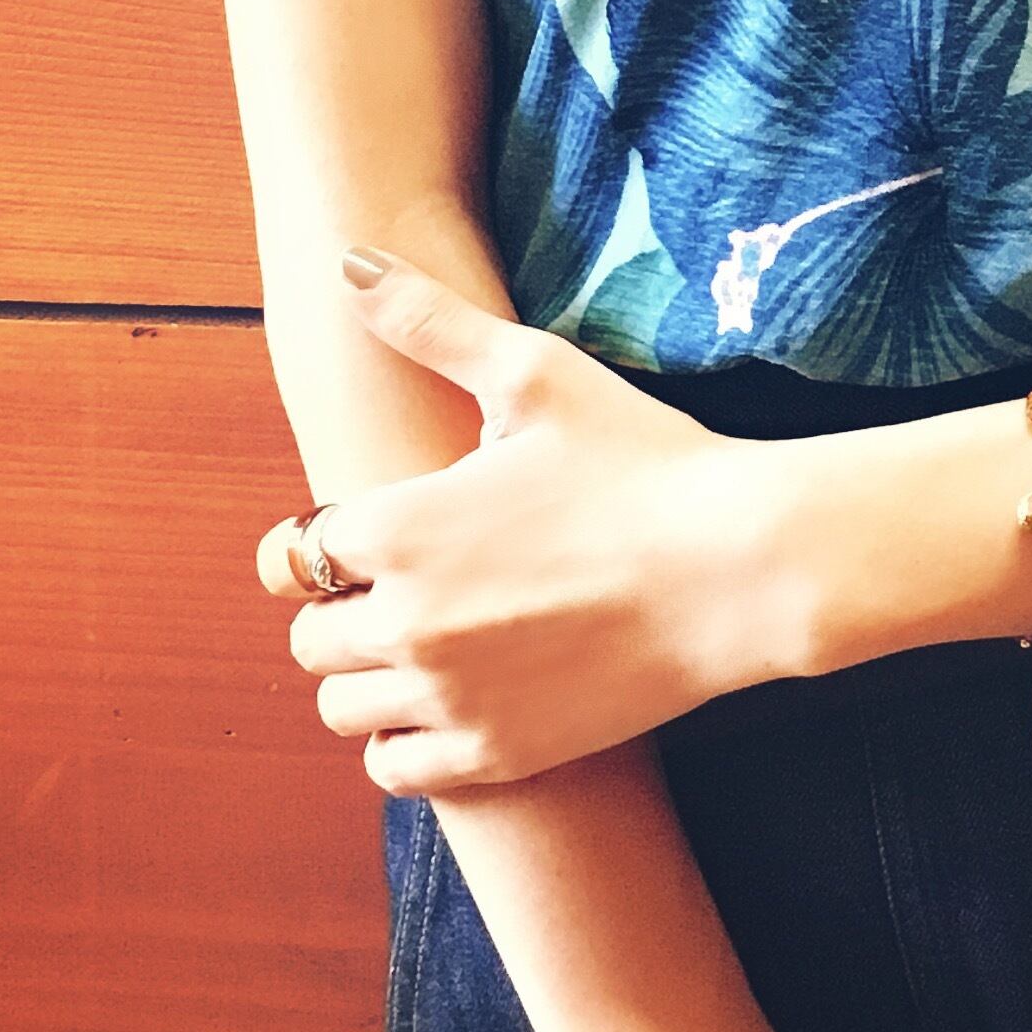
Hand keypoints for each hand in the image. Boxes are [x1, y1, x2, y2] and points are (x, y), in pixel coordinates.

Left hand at [254, 247, 811, 794]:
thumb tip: (348, 261)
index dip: (322, 541)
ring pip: (340, 707)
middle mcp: (405, 622)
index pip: (294, 554)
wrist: (737, 567)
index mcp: (400, 528)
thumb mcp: (537, 373)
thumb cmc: (642, 459)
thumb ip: (430, 321)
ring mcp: (448, 697)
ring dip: (367, 676)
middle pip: (307, 637)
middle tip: (411, 582)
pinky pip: (393, 770)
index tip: (363, 534)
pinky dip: (403, 741)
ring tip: (431, 640)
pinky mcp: (494, 754)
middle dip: (342, 608)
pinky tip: (452, 698)